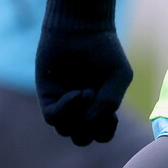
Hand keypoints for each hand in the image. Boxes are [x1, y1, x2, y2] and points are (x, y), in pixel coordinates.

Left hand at [35, 0, 132, 145]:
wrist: (81, 29)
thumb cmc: (105, 50)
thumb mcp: (119, 76)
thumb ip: (110, 102)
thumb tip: (90, 123)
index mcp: (100, 106)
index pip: (101, 134)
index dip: (105, 131)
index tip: (112, 114)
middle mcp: (80, 108)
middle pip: (82, 138)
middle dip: (90, 130)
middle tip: (96, 108)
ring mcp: (63, 103)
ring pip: (66, 131)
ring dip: (78, 118)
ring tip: (87, 92)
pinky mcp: (47, 96)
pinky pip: (53, 117)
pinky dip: (66, 109)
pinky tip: (76, 92)